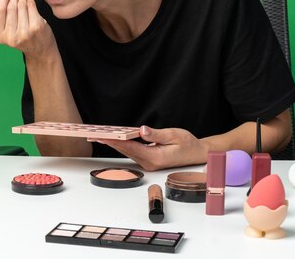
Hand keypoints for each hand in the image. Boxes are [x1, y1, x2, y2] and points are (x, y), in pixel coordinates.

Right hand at [0, 0, 55, 57]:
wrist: (40, 50)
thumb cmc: (22, 35)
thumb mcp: (8, 26)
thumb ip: (0, 10)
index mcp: (0, 35)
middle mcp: (11, 36)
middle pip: (10, 6)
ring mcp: (24, 32)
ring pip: (21, 5)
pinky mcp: (36, 27)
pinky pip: (31, 6)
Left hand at [94, 126, 208, 170]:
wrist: (197, 154)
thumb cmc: (188, 144)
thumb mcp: (173, 135)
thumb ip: (156, 134)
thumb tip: (141, 130)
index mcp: (155, 157)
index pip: (131, 147)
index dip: (116, 141)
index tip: (104, 136)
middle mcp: (150, 163)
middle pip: (126, 151)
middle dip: (111, 142)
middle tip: (96, 135)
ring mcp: (149, 163)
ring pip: (128, 152)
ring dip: (116, 144)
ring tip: (102, 136)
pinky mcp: (149, 161)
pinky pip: (134, 152)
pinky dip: (124, 145)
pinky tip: (117, 139)